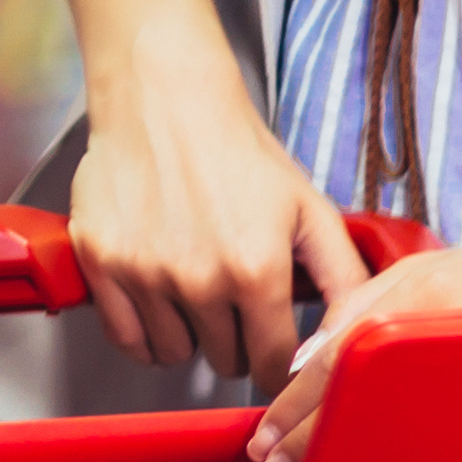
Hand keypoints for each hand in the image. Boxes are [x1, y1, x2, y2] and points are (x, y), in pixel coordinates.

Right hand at [62, 30, 358, 391]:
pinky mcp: (101, 262)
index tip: (273, 349)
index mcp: (256, 269)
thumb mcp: (308, 208)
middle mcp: (198, 278)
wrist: (165, 98)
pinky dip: (143, 334)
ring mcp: (144, 272)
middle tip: (234, 301)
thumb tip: (360, 333)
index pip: (274, 363)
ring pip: (174, 354)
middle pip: (226, 361)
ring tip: (196, 291)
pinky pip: (125, 339)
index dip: (279, 362)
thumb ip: (343, 275)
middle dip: (236, 342)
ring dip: (189, 335)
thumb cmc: (235, 149)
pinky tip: (160, 303)